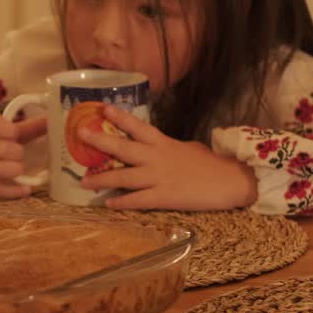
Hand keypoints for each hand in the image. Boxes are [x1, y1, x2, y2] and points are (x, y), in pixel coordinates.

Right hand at [0, 112, 45, 197]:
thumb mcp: (3, 131)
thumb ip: (28, 127)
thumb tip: (54, 121)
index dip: (8, 130)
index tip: (15, 133)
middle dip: (15, 153)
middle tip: (20, 154)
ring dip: (12, 170)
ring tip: (20, 169)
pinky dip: (11, 191)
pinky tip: (25, 189)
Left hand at [78, 105, 257, 210]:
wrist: (232, 182)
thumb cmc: (212, 165)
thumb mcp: (189, 149)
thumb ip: (171, 148)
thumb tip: (160, 148)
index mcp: (164, 143)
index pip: (138, 127)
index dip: (119, 117)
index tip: (101, 108)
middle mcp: (157, 157)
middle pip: (122, 148)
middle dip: (99, 141)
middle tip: (80, 134)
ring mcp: (159, 177)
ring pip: (123, 177)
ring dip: (101, 179)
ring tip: (84, 182)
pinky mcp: (164, 197)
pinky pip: (137, 200)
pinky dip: (121, 202)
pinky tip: (108, 204)